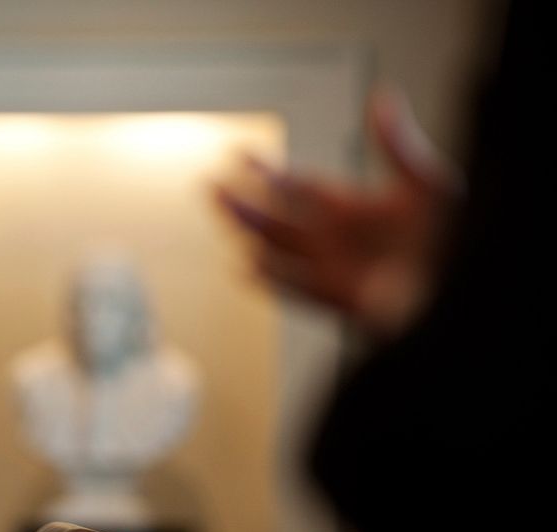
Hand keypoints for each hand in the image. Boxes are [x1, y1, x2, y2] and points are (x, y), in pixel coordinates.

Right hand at [215, 86, 462, 339]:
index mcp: (352, 209)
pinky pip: (296, 289)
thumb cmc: (453, 241)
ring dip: (250, 234)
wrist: (454, 294)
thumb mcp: (428, 183)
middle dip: (243, 203)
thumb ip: (397, 145)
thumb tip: (383, 98)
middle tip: (212, 186)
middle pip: (277, 219)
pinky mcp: (339, 299)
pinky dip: (272, 279)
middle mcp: (335, 240)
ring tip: (224, 217)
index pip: (297, 185)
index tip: (239, 153)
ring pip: (278, 250)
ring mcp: (333, 270)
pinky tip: (248, 268)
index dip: (267, 170)